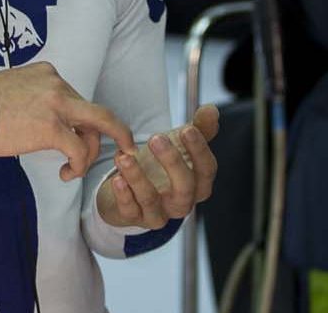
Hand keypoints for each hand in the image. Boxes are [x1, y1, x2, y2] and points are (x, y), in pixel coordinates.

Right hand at [0, 62, 135, 180]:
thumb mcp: (15, 89)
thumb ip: (37, 98)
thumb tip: (44, 119)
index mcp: (48, 74)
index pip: (77, 99)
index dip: (82, 123)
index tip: (80, 137)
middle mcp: (57, 84)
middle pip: (96, 112)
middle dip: (117, 132)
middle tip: (128, 147)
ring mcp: (56, 105)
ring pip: (96, 129)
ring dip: (92, 153)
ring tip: (74, 168)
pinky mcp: (51, 128)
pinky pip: (79, 149)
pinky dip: (80, 164)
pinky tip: (67, 172)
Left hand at [96, 104, 219, 229]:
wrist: (131, 188)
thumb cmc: (161, 165)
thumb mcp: (179, 145)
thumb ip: (198, 128)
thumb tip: (211, 109)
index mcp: (198, 185)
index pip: (207, 170)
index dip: (199, 150)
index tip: (187, 129)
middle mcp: (181, 203)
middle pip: (184, 187)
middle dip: (172, 162)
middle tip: (156, 138)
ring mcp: (158, 213)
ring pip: (151, 200)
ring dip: (137, 178)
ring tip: (125, 157)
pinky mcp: (133, 218)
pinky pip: (129, 211)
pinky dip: (123, 195)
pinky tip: (116, 179)